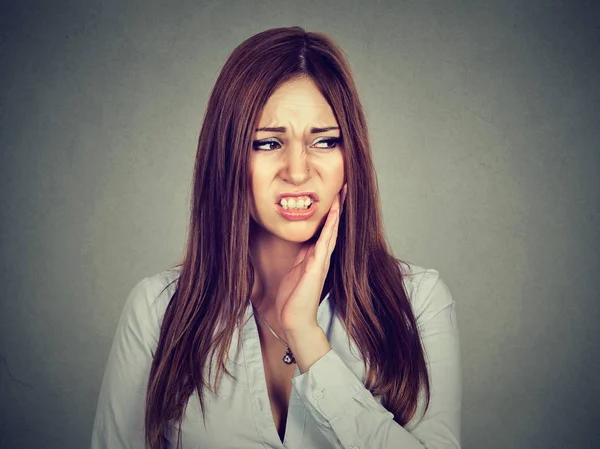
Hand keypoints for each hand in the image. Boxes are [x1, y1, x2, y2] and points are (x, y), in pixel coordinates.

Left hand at [275, 183, 347, 334]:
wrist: (295, 320)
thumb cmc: (293, 299)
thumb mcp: (295, 272)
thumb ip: (301, 258)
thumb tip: (305, 245)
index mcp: (315, 257)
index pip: (325, 230)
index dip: (330, 212)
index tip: (334, 195)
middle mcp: (322, 257)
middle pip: (332, 227)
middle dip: (338, 207)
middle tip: (345, 187)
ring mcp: (321, 262)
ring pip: (331, 231)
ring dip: (336, 212)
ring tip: (342, 194)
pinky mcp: (316, 267)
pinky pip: (324, 243)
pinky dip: (330, 228)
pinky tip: (333, 215)